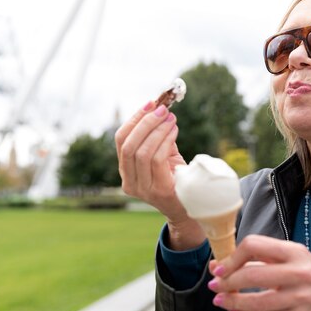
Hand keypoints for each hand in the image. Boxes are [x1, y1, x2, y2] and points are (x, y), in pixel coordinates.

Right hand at [115, 101, 203, 248]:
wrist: (189, 206)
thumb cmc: (175, 178)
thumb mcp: (163, 155)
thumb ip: (157, 136)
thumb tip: (160, 107)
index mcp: (125, 171)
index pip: (121, 141)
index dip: (134, 120)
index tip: (150, 104)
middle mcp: (129, 182)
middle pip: (129, 145)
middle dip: (146, 123)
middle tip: (163, 109)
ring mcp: (142, 189)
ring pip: (142, 152)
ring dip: (157, 130)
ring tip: (171, 119)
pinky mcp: (158, 191)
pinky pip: (157, 160)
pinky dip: (165, 141)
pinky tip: (174, 131)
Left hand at [207, 235, 310, 310]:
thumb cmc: (303, 269)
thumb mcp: (286, 254)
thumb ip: (255, 258)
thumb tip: (218, 266)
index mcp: (293, 251)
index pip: (253, 246)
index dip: (232, 257)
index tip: (221, 267)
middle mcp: (299, 272)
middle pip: (252, 275)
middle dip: (228, 282)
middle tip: (215, 285)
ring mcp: (299, 297)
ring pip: (257, 301)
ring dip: (232, 300)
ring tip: (219, 299)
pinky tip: (234, 308)